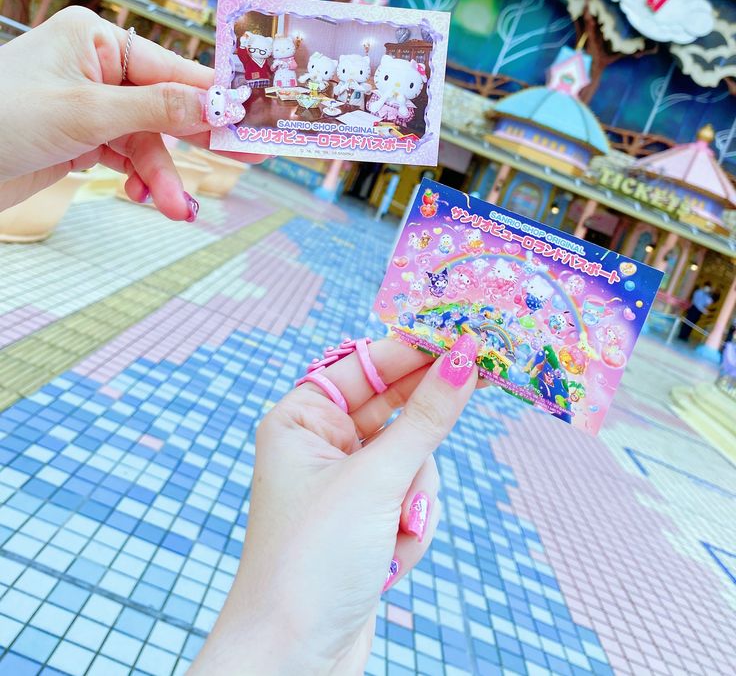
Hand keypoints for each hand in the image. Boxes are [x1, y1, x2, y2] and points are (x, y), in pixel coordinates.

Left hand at [0, 7, 260, 218]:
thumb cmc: (2, 118)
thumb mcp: (87, 114)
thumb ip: (157, 109)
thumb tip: (218, 104)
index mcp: (99, 40)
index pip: (173, 69)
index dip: (216, 98)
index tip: (254, 118)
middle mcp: (99, 67)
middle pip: (167, 105)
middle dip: (197, 141)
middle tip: (248, 159)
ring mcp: (92, 105)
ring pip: (150, 141)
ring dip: (163, 176)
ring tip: (177, 210)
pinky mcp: (83, 139)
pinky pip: (128, 158)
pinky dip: (141, 180)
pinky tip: (149, 200)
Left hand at [189, 334, 479, 675]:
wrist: (294, 660)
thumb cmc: (315, 557)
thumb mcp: (376, 480)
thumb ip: (426, 418)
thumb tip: (466, 359)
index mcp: (302, 418)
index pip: (369, 366)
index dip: (417, 349)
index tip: (466, 333)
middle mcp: (322, 444)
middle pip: (397, 410)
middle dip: (424, 429)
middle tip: (483, 376)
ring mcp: (347, 484)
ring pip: (414, 460)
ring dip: (414, 495)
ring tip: (396, 529)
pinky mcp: (367, 522)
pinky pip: (412, 499)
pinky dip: (412, 525)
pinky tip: (392, 558)